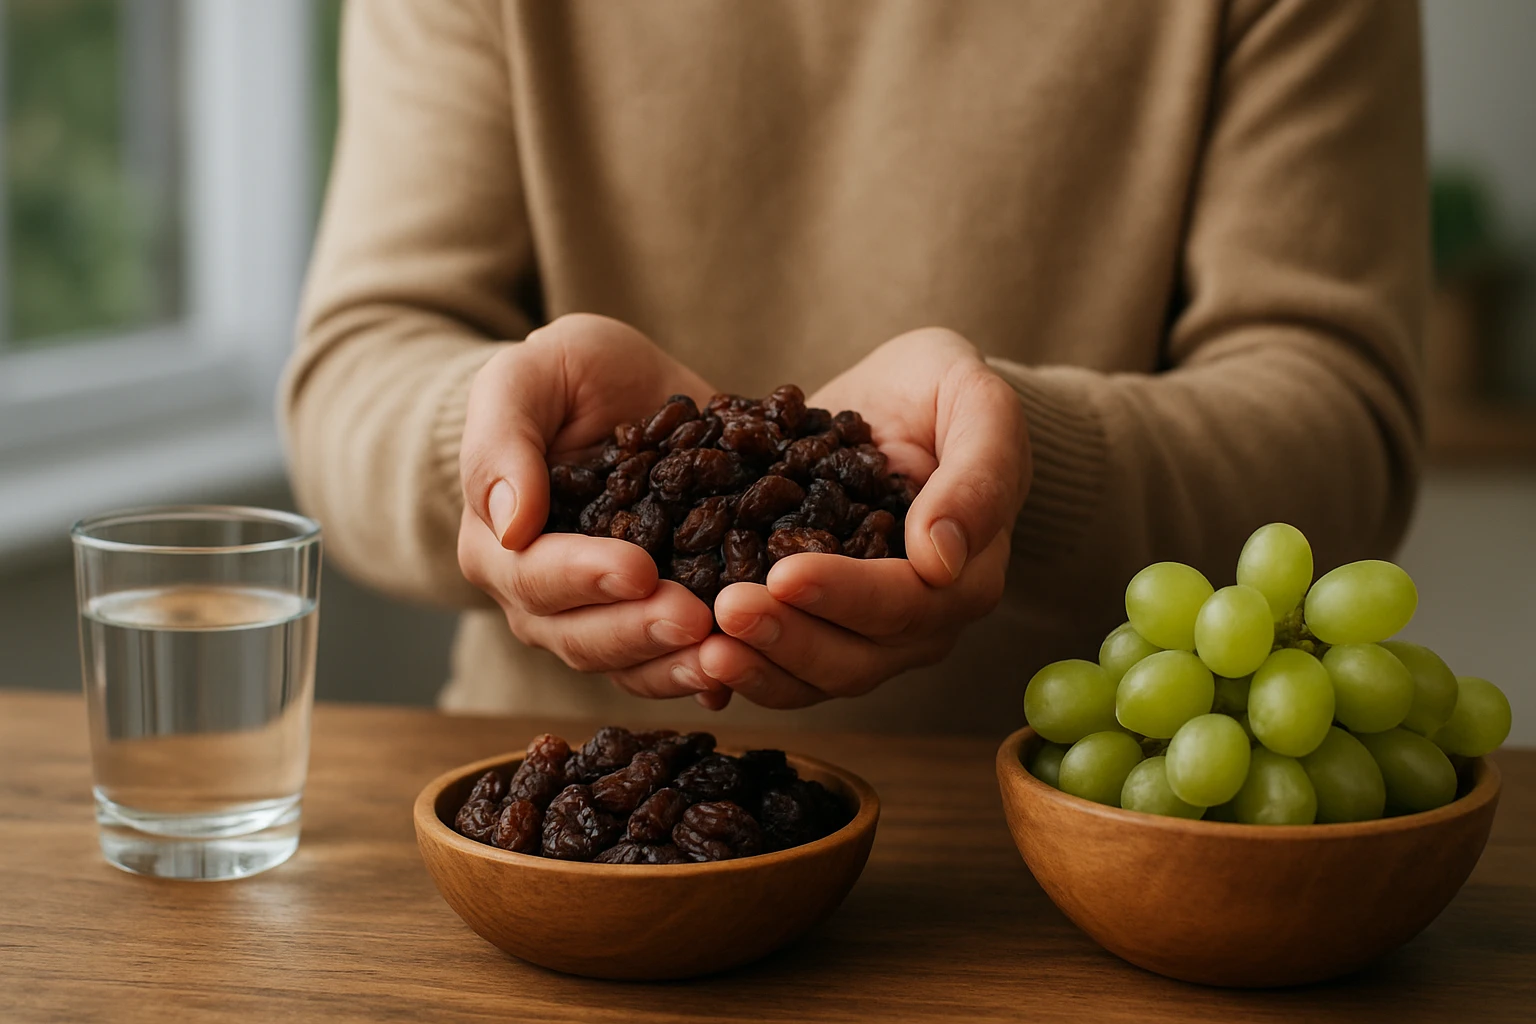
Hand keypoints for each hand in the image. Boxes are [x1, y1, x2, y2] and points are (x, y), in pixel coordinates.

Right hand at [457, 314, 726, 702]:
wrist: (625, 390)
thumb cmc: (564, 377)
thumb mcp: (524, 379)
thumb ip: (501, 444)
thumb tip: (509, 524)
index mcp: (501, 546)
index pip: (533, 577)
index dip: (583, 578)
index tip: (637, 570)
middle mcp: (547, 599)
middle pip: (582, 638)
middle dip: (639, 632)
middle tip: (694, 618)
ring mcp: (605, 618)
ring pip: (632, 666)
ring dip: (677, 667)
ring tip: (728, 655)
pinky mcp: (661, 620)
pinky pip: (676, 665)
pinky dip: (709, 675)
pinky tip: (746, 670)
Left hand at [699, 328, 1029, 707]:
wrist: (903, 396)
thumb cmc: (947, 392)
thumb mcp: (979, 404)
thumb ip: (978, 475)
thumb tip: (943, 559)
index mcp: (966, 577)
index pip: (908, 604)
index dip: (847, 596)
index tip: (786, 574)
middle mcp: (919, 621)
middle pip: (856, 657)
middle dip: (789, 638)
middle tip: (726, 611)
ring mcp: (865, 633)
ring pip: (813, 676)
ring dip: (758, 666)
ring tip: (702, 645)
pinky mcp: (815, 625)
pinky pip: (779, 666)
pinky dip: (739, 668)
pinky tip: (691, 657)